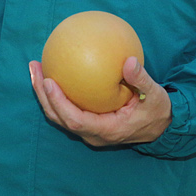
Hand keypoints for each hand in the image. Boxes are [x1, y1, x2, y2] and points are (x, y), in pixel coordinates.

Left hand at [28, 56, 171, 146]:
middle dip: (43, 95)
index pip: (75, 120)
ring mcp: (89, 130)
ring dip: (44, 93)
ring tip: (36, 68)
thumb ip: (142, 80)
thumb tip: (129, 60)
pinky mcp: (88, 123)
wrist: (160, 127)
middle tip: (35, 68)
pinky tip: (54, 70)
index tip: (49, 81)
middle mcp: (93, 134)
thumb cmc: (156, 110)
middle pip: (59, 118)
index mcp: (107, 130)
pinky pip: (67, 109)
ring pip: (59, 115)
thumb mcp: (155, 95)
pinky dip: (56, 93)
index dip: (59, 103)